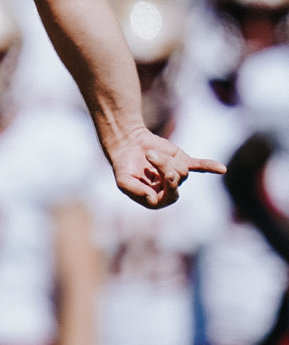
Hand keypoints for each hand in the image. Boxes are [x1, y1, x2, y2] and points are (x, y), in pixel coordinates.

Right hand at [109, 127, 226, 208]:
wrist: (127, 145)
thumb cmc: (123, 166)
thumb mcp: (123, 181)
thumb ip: (136, 191)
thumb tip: (153, 199)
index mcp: (157, 197)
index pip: (170, 197)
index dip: (169, 186)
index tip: (164, 174)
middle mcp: (170, 188)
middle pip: (177, 180)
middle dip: (164, 167)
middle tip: (150, 156)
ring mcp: (177, 174)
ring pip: (182, 170)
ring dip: (165, 159)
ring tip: (149, 153)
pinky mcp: (182, 161)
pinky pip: (198, 166)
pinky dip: (210, 166)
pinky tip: (221, 169)